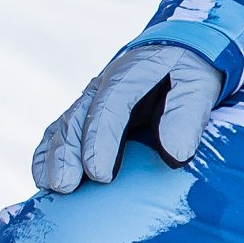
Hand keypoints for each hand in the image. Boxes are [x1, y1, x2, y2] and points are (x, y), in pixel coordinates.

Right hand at [32, 43, 223, 193]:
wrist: (176, 54)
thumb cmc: (189, 74)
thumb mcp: (199, 87)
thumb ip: (186, 117)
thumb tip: (175, 155)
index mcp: (131, 75)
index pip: (109, 107)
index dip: (100, 141)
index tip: (100, 175)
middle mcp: (102, 87)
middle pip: (77, 119)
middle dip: (68, 154)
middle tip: (66, 186)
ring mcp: (89, 101)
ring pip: (63, 128)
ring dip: (54, 158)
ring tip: (53, 187)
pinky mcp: (84, 116)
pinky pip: (58, 134)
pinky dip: (47, 155)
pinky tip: (44, 179)